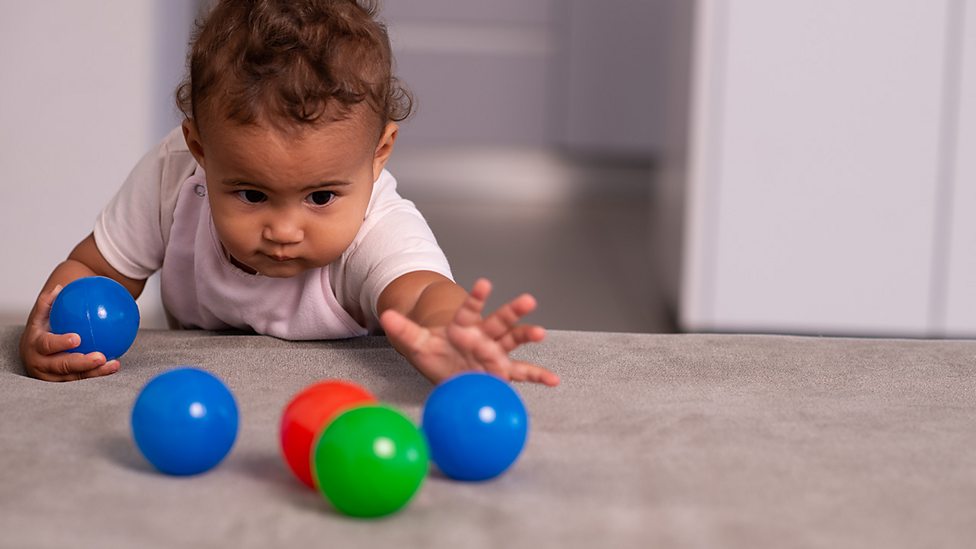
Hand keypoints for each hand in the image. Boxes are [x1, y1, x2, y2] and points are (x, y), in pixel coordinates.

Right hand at [19, 285, 119, 381]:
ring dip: (95, 372)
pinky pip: (82, 379)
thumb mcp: (42, 313)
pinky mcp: (63, 382)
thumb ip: (49, 301)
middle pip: (61, 366)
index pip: (46, 345)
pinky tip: (115, 365)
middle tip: (100, 356)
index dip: (60, 343)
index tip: (77, 338)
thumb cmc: (43, 326)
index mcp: (34, 346)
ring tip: (113, 363)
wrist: (36, 347)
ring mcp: (51, 376)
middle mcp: (40, 364)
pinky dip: (98, 374)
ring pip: (74, 377)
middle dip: (81, 363)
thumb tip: (60, 288)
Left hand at [380, 279, 559, 386]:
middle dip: (514, 311)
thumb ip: (404, 329)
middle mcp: (483, 336)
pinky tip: (554, 380)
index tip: (485, 283)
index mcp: (464, 325)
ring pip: (513, 341)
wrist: (447, 369)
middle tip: (529, 300)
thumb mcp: (416, 343)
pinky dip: (538, 376)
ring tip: (541, 332)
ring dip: (527, 336)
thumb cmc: (436, 353)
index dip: (478, 297)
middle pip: (500, 321)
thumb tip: (384, 314)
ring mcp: (495, 352)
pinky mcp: (501, 371)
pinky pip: (522, 373)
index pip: (470, 309)